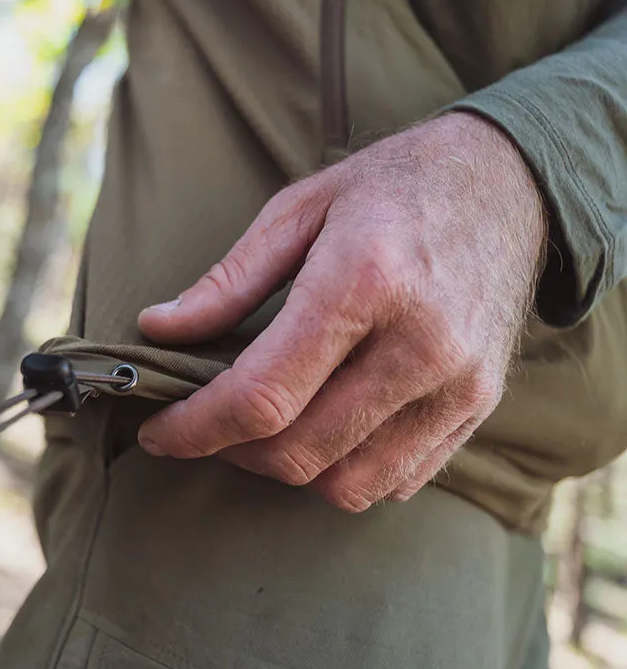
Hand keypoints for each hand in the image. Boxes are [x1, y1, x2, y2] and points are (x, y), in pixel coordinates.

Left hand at [137, 113, 544, 509]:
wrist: (509, 185)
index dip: (195, 427)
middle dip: (231, 451)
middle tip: (205, 423)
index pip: (262, 395)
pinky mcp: (479, 407)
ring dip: (285, 469)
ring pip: (347, 483)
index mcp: (364, 282)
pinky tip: (323, 430)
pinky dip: (343, 472)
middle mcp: (420, 344)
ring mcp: (458, 384)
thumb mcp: (299, 209)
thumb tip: (159, 331)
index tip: (159, 431)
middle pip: (300, 450)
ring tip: (261, 430)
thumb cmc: (394, 187)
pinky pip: (396, 479)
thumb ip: (227, 282)